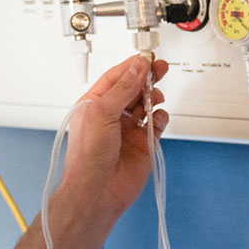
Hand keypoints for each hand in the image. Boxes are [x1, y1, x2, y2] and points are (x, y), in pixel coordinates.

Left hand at [54, 55, 169, 217]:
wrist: (98, 190)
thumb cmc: (88, 156)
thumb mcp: (102, 112)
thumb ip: (123, 88)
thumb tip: (137, 68)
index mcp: (94, 104)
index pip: (116, 77)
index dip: (132, 66)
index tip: (147, 58)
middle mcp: (111, 115)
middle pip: (133, 88)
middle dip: (147, 78)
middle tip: (160, 68)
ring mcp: (128, 130)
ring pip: (146, 104)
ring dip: (153, 98)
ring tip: (155, 97)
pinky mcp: (143, 143)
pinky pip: (156, 124)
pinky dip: (160, 119)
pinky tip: (157, 119)